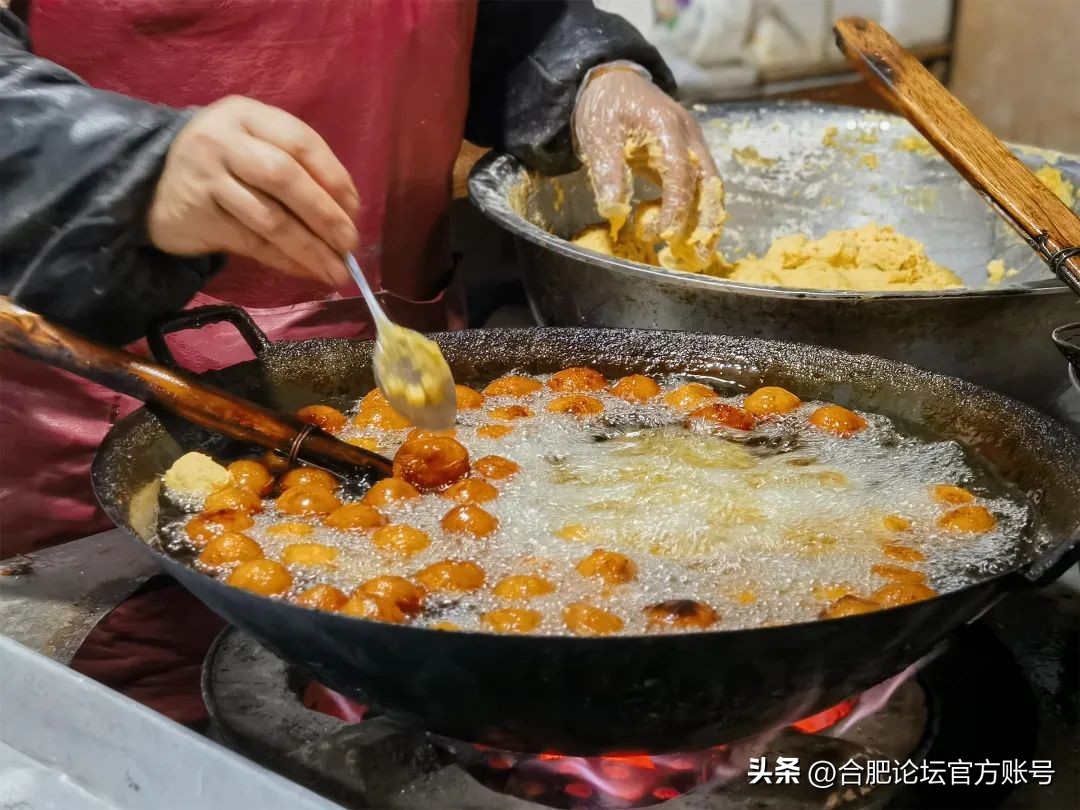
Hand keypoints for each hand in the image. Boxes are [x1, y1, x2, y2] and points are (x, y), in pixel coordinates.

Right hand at [147, 96, 358, 287]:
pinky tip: (307, 270)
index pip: (301, 142)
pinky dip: (285, 260)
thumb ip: (294, 166)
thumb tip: (347, 212)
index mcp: (247, 115)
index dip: (334, 177)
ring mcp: (207, 179)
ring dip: (310, 248)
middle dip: (325, 215)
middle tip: (350, 244)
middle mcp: (224, 142)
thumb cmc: (221, 164)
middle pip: (285, 178)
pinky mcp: (198, 216)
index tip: (354, 209)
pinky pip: (252, 242)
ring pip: (270, 218)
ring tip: (337, 270)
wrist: (148, 182)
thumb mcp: (252, 145)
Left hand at [573, 67, 725, 264]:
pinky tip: (689, 232)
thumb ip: (608, 171)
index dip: (676, 206)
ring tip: (699, 252)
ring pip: (711, 185)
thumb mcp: (598, 135)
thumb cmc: (604, 107)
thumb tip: (614, 211)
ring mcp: (693, 142)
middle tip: (698, 255)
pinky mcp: (689, 151)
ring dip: (708, 219)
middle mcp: (689, 134)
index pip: (680, 172)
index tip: (665, 233)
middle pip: (709, 182)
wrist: (611, 80)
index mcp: (667, 126)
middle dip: (706, 221)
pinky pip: (701, 183)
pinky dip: (699, 209)